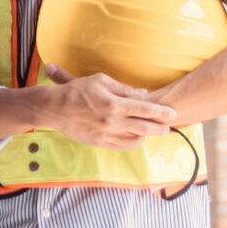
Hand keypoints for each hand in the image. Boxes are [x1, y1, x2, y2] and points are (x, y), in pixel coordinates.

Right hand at [28, 69, 177, 149]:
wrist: (54, 109)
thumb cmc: (77, 91)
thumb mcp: (101, 81)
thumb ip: (123, 89)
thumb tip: (143, 94)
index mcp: (113, 104)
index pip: (144, 109)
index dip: (161, 112)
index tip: (173, 113)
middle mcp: (111, 121)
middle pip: (144, 128)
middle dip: (159, 128)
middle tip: (167, 127)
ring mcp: (105, 134)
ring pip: (134, 140)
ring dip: (144, 136)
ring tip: (148, 131)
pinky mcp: (98, 142)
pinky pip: (121, 146)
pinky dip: (130, 142)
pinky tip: (133, 137)